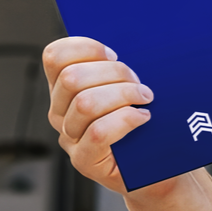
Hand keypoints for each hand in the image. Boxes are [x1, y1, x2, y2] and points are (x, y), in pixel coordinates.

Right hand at [44, 37, 154, 195]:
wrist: (157, 167)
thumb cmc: (146, 123)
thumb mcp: (129, 87)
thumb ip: (120, 69)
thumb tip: (134, 43)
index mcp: (65, 89)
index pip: (54, 57)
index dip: (85, 48)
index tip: (115, 54)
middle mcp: (60, 112)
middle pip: (72, 78)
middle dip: (114, 73)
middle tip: (139, 83)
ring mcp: (70, 138)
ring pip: (85, 103)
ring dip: (123, 95)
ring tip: (145, 100)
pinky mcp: (84, 160)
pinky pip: (99, 132)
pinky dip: (126, 120)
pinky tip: (142, 119)